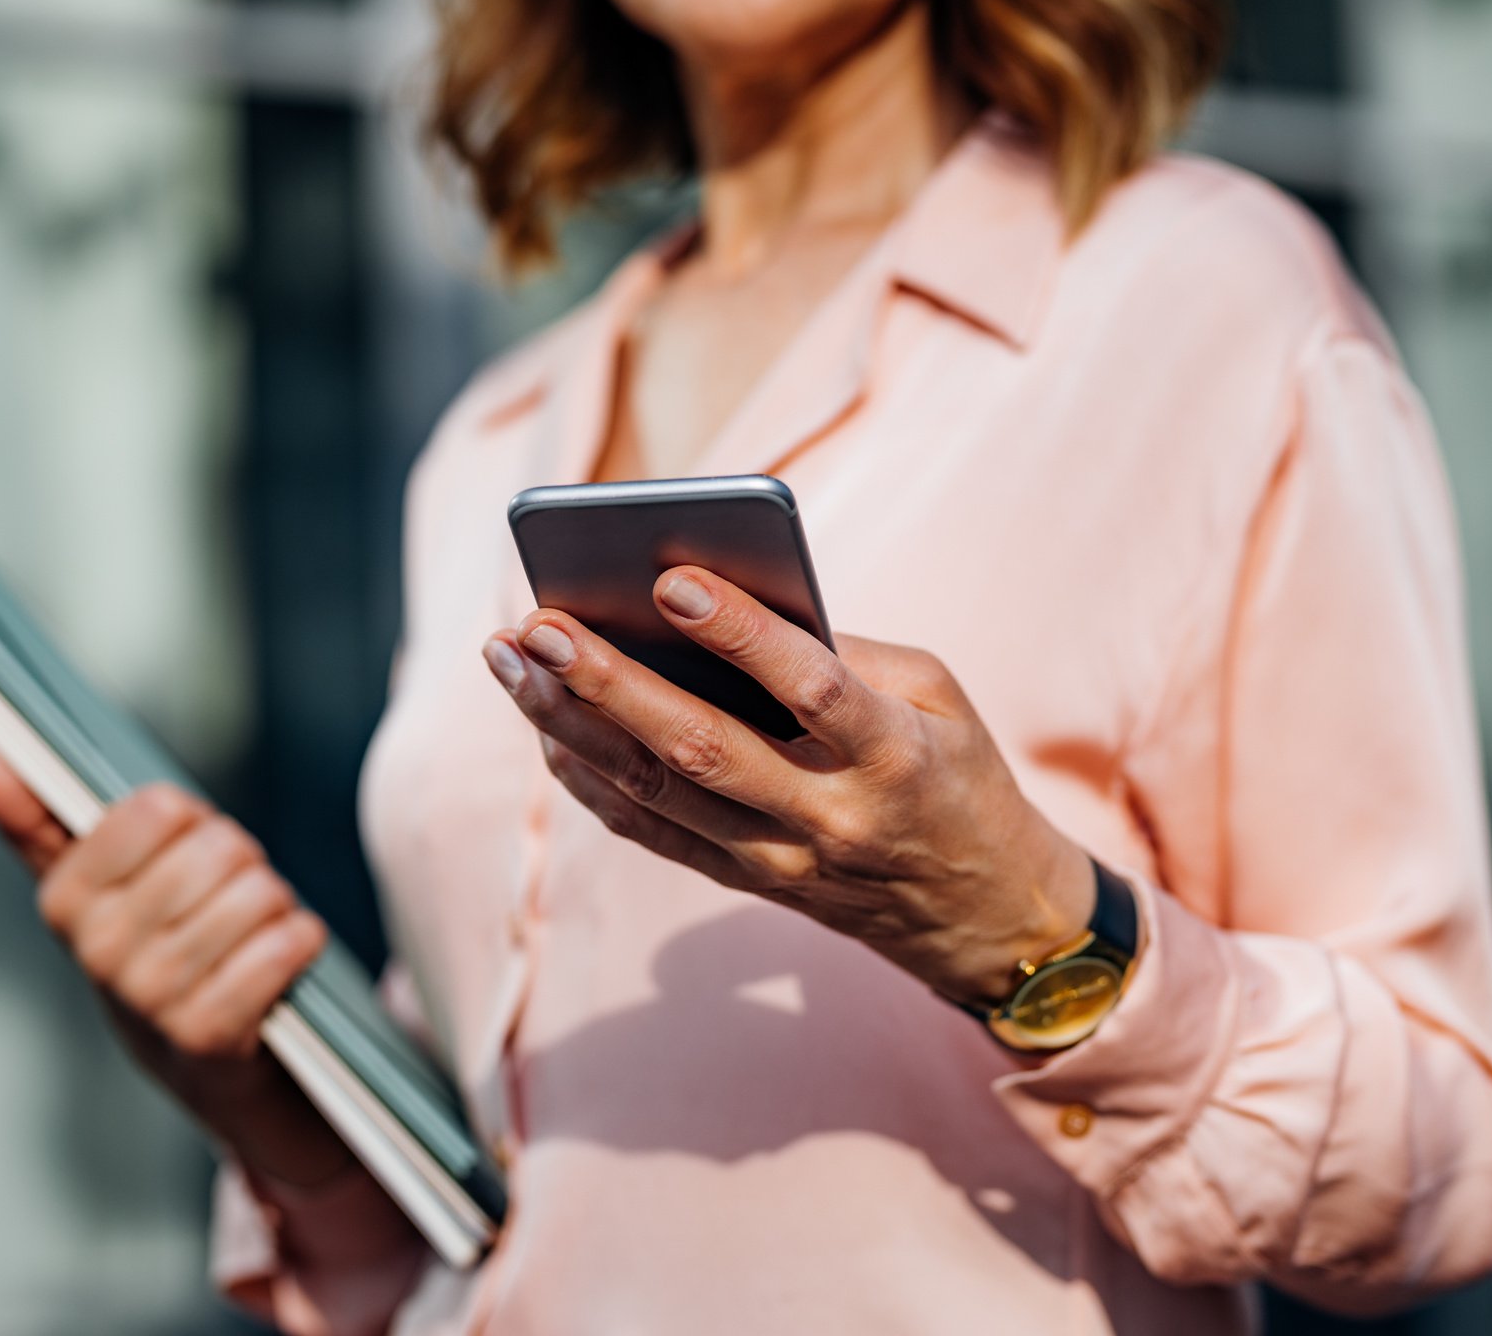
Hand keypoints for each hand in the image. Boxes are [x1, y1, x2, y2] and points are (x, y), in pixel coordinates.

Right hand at [0, 745, 350, 1187]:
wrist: (208, 1069)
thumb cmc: (158, 947)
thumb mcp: (100, 882)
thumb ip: (39, 815)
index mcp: (64, 899)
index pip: (154, 810)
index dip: (191, 818)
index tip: (184, 846)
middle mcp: (96, 950)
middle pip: (217, 849)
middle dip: (243, 861)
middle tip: (230, 895)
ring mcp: (148, 998)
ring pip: (255, 895)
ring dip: (276, 904)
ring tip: (257, 930)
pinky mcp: (206, 1038)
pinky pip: (279, 950)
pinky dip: (299, 941)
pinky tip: (286, 953)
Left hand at [480, 569, 1097, 1005]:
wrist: (980, 914)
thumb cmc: (955, 772)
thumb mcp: (937, 696)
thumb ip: (843, 649)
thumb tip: (721, 602)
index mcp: (892, 753)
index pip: (810, 686)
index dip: (738, 632)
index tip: (668, 577)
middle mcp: (827, 814)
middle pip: (701, 748)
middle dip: (610, 683)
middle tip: (540, 625)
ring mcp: (777, 857)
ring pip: (656, 792)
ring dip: (572, 725)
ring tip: (511, 660)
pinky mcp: (743, 880)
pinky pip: (650, 829)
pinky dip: (588, 777)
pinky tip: (545, 722)